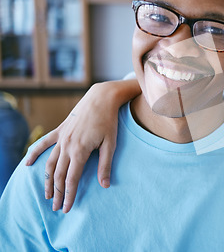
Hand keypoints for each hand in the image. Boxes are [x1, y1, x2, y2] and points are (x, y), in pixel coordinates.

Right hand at [25, 82, 123, 212]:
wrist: (101, 98)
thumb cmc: (109, 121)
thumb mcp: (111, 144)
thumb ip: (105, 165)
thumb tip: (105, 185)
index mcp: (80, 151)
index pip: (72, 179)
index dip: (69, 195)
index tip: (67, 208)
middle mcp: (67, 146)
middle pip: (58, 175)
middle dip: (58, 193)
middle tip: (57, 207)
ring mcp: (61, 137)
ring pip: (50, 163)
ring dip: (47, 180)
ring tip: (48, 195)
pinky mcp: (60, 130)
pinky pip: (44, 143)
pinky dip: (34, 154)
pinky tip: (28, 164)